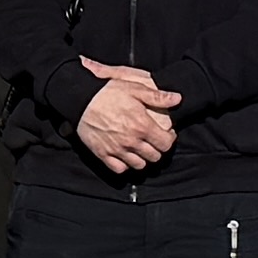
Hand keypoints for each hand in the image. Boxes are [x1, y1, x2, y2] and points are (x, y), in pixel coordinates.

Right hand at [75, 60, 181, 176]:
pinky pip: (120, 168)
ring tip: (140, 148)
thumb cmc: (107, 92)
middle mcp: (132, 141)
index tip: (165, 134)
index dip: (169, 139)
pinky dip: (125, 165)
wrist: (80, 99)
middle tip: (153, 140)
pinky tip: (125, 155)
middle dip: (157, 149)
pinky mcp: (103, 154)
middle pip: (154, 156)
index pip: (166, 144)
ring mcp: (117, 150)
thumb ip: (157, 96)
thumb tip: (177, 99)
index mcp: (142, 126)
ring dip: (142, 158)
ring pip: (139, 165)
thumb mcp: (135, 89)